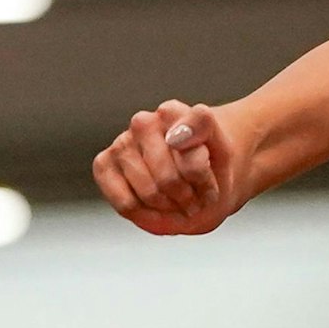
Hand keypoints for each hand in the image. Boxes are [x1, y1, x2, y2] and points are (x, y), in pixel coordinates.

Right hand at [92, 99, 250, 235]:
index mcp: (174, 112)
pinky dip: (147, 215)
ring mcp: (122, 143)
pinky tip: (159, 208)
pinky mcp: (104, 164)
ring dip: (171, 207)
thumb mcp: (224, 149)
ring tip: (181, 201)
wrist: (200, 180)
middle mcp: (144, 122)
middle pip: (168, 179)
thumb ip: (203, 130)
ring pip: (148, 193)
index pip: (189, 150)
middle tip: (198, 198)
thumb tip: (174, 136)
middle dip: (188, 197)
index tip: (211, 175)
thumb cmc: (211, 166)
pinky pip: (125, 203)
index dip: (203, 174)